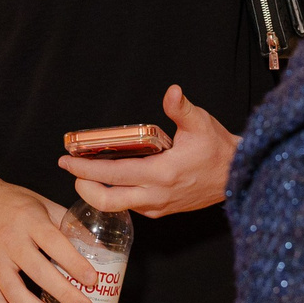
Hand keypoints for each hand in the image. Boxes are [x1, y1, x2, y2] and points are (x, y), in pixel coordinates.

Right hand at [0, 182, 98, 302]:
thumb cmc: (13, 203)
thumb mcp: (43, 204)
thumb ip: (68, 225)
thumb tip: (100, 249)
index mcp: (29, 220)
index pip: (54, 243)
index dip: (74, 263)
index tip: (92, 280)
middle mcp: (10, 241)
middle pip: (38, 271)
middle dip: (64, 293)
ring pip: (15, 293)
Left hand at [59, 85, 234, 218]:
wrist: (237, 176)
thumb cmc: (218, 149)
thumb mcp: (201, 124)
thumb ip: (181, 108)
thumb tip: (171, 91)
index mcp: (161, 174)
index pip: (112, 175)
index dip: (84, 169)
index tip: (66, 161)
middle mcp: (155, 195)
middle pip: (106, 200)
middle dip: (83, 186)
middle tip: (73, 170)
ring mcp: (158, 206)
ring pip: (116, 206)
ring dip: (98, 191)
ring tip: (88, 172)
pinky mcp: (161, 211)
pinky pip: (130, 206)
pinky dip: (115, 194)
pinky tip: (112, 178)